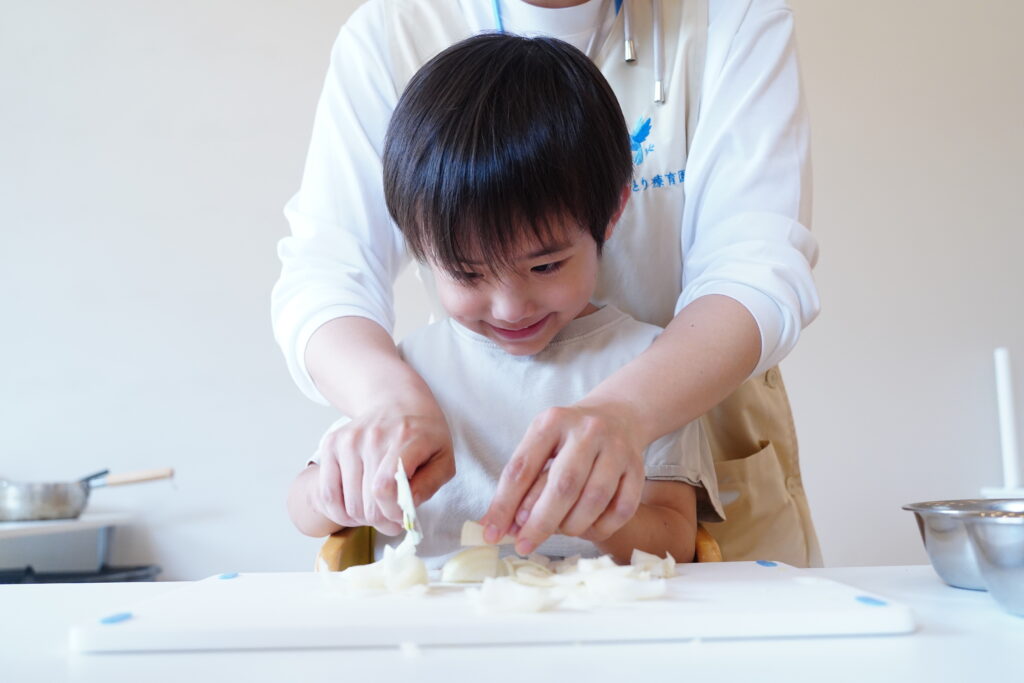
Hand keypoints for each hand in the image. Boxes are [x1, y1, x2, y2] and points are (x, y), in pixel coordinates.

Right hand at [313, 409, 454, 535]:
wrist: (397, 402)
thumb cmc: (424, 434)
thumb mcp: (444, 458)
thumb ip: (430, 484)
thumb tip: (406, 508)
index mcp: (406, 438)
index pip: (385, 487)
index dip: (393, 513)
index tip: (402, 518)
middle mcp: (372, 437)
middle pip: (366, 502)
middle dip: (382, 521)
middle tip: (392, 519)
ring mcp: (348, 440)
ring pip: (348, 504)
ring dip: (363, 519)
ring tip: (377, 511)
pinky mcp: (332, 444)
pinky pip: (327, 494)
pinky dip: (340, 512)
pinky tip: (356, 510)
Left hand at [481, 403, 646, 554]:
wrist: (617, 416)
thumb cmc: (568, 439)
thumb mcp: (540, 446)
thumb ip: (521, 484)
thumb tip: (501, 528)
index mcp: (552, 422)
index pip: (522, 468)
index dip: (504, 504)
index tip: (492, 534)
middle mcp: (587, 431)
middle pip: (563, 485)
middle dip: (540, 523)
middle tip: (523, 545)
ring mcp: (616, 449)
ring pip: (593, 500)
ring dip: (571, 526)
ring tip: (559, 531)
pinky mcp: (638, 468)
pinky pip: (620, 510)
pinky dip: (600, 528)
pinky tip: (586, 529)